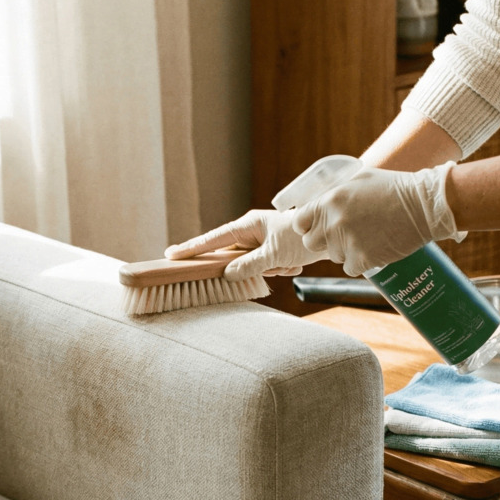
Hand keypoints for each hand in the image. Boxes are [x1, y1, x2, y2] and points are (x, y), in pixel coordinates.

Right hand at [164, 209, 328, 280]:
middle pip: (234, 258)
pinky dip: (280, 270)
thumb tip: (227, 274)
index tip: (170, 255)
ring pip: (252, 267)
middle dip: (255, 267)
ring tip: (289, 261)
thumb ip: (249, 265)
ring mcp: (260, 243)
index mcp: (247, 225)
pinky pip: (266, 269)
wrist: (329, 235)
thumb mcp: (274, 255)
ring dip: (271, 269)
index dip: (192, 248)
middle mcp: (251, 232)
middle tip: (273, 263)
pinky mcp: (270, 253)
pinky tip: (293, 263)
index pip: (212, 240)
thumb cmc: (301, 238)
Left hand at [293, 162, 459, 275]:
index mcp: (329, 201)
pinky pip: (350, 267)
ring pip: (333, 256)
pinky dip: (360, 262)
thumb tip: (318, 200)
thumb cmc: (393, 187)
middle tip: (342, 235)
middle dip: (323, 241)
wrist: (423, 206)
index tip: (315, 227)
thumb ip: (335, 191)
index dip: (307, 226)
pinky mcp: (362, 259)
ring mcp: (347, 243)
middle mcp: (333, 223)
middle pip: (311, 244)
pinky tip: (374, 248)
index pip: (300, 222)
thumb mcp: (359, 178)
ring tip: (366, 237)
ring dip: (345, 250)